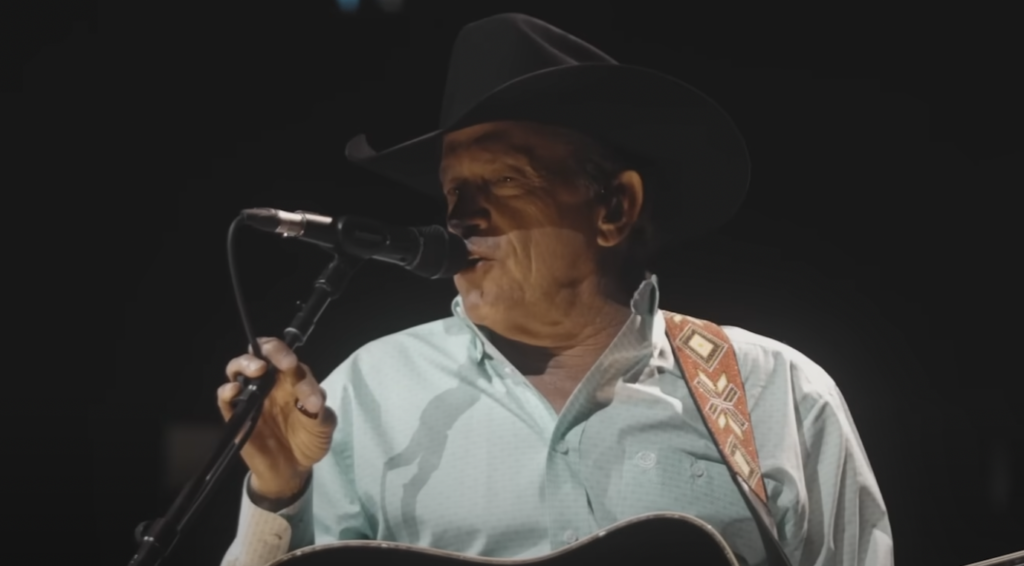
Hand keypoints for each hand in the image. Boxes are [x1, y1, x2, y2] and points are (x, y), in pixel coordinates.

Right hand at [218, 337, 337, 499]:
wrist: (293, 470)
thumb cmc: (309, 440)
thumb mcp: (324, 425)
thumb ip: (320, 410)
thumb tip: (312, 401)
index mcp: (291, 380)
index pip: (286, 356)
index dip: (288, 356)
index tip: (292, 365)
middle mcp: (269, 384)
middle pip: (259, 354)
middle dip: (268, 350)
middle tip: (277, 362)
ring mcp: (251, 398)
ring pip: (237, 370)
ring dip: (244, 364)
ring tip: (256, 370)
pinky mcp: (236, 417)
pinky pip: (225, 400)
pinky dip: (226, 392)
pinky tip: (235, 391)